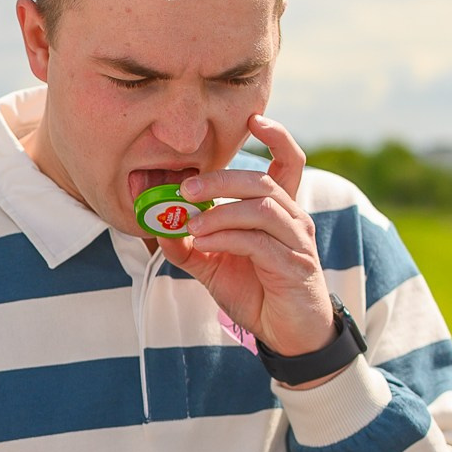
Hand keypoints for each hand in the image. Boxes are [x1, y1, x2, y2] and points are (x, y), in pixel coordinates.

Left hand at [166, 114, 338, 366]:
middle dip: (220, 179)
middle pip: (261, 182)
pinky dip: (226, 238)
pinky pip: (258, 242)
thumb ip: (187, 244)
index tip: (253, 118)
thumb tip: (154, 226)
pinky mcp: (294, 265)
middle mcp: (293, 219)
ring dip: (220, 211)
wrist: (286, 334)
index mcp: (278, 210)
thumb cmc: (256, 292)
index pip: (288, 161)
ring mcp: (297, 241)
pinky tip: (203, 243)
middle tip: (185, 188)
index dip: (276, 136)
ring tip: (190, 224)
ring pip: (261, 208)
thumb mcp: (213, 265)